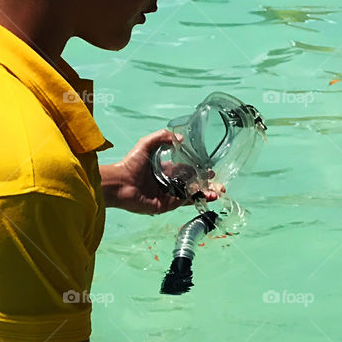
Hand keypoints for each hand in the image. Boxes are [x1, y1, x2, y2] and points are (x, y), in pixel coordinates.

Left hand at [101, 130, 223, 214]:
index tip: (211, 170)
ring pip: (192, 194)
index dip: (199, 171)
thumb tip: (179, 138)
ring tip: (217, 192)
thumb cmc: (131, 163)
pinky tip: (206, 196)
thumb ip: (161, 137)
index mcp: (166, 170)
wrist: (121, 183)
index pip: (187, 171)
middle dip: (207, 184)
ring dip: (205, 193)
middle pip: (193, 184)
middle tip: (219, 185)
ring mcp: (169, 195)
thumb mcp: (146, 144)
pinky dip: (196, 199)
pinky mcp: (167, 205)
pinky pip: (184, 202)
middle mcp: (169, 183)